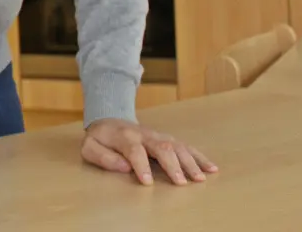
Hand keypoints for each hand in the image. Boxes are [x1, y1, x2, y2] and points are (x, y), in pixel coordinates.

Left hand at [82, 118, 217, 185]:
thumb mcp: (90, 147)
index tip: (147, 183)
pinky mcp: (168, 139)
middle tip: (180, 183)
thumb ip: (103, 156)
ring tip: (200, 178)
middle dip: (172, 165)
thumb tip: (124, 167)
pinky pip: (186, 146)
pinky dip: (199, 157)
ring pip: (177, 146)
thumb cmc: (101, 139)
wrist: (110, 119)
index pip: (134, 150)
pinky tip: (211, 168)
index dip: (140, 166)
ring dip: (190, 162)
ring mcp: (159, 136)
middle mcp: (145, 135)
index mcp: (125, 137)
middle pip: (162, 147)